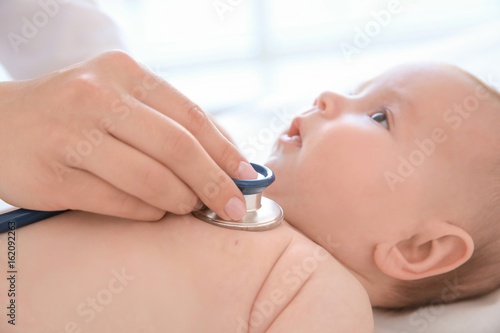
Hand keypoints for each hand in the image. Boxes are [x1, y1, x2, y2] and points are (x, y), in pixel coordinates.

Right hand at [0, 51, 256, 220]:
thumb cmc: (74, 113)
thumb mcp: (120, 98)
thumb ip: (169, 123)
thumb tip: (227, 158)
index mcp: (122, 73)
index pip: (190, 115)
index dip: (225, 150)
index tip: (247, 177)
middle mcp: (97, 98)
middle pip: (177, 148)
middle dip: (213, 183)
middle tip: (231, 206)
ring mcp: (72, 136)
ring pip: (151, 179)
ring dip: (180, 200)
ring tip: (189, 206)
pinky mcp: (55, 175)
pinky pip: (120, 202)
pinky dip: (147, 212)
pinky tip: (155, 212)